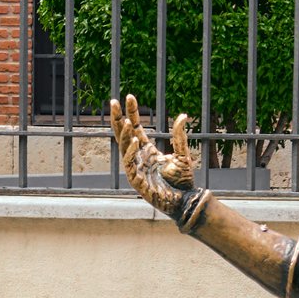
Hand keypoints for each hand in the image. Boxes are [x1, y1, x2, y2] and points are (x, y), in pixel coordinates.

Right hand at [110, 94, 198, 218]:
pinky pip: (129, 163)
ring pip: (123, 147)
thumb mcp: (182, 154)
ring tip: (123, 119)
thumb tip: (183, 115)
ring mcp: (136, 168)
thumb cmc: (182, 181)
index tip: (129, 96)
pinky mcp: (136, 180)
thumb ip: (179, 136)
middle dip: (117, 118)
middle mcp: (138, 157)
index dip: (131, 112)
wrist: (185, 201)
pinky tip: (134, 138)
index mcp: (147, 150)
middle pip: (123, 134)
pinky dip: (130, 150)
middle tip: (113, 102)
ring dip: (123, 133)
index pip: (135, 127)